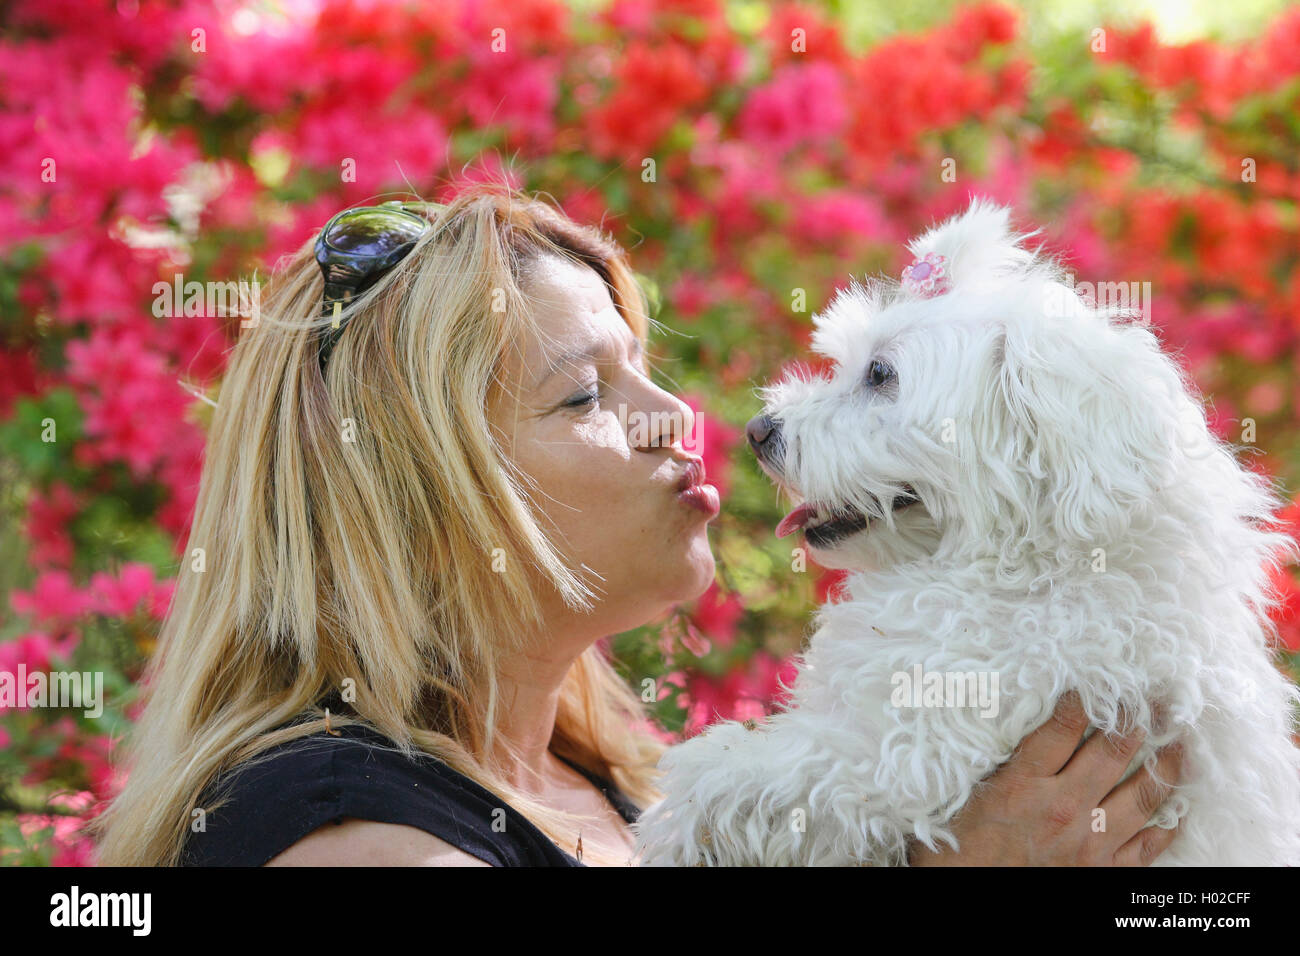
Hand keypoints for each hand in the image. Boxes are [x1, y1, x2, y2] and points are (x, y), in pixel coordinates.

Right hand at [909, 692, 1182, 865]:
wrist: (967, 901)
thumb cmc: (957, 855)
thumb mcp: (965, 797)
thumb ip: (995, 762)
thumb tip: (1009, 721)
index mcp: (1022, 786)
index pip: (1063, 725)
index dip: (1084, 697)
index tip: (1098, 678)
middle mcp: (1064, 810)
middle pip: (1114, 751)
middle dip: (1139, 718)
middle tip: (1156, 697)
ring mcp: (1090, 844)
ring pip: (1144, 794)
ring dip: (1166, 763)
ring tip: (1178, 740)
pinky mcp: (1104, 872)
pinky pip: (1150, 844)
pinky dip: (1167, 821)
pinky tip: (1174, 803)